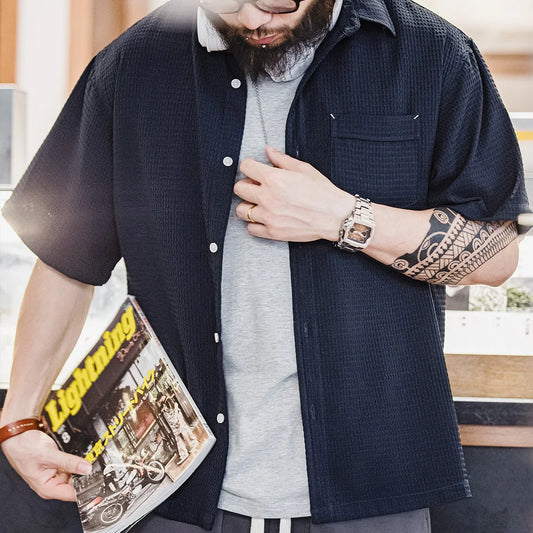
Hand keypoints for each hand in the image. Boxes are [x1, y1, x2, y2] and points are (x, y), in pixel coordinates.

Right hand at [1, 430, 91, 500]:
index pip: (72, 495)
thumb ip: (69, 462)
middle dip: (87, 475)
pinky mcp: (59, 465)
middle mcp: (52, 484)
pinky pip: (73, 465)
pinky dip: (78, 461)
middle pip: (76, 484)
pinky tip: (83, 456)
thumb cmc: (24, 449)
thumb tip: (87, 469)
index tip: (99, 480)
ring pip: (76, 474)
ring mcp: (56, 474)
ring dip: (83, 467)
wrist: (19, 436)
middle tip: (98, 466)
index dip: (86, 488)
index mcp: (47, 488)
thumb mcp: (49, 455)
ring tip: (90, 459)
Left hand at [234, 146, 353, 241]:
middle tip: (256, 187)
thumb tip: (268, 151)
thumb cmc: (323, 193)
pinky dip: (254, 224)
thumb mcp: (303, 169)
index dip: (249, 167)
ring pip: (241, 210)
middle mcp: (268, 197)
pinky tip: (264, 218)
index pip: (245, 167)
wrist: (335, 216)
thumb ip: (281, 160)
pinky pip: (251, 228)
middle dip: (246, 186)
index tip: (254, 170)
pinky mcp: (272, 232)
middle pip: (238, 189)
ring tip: (258, 204)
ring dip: (247, 206)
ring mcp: (269, 216)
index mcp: (274, 179)